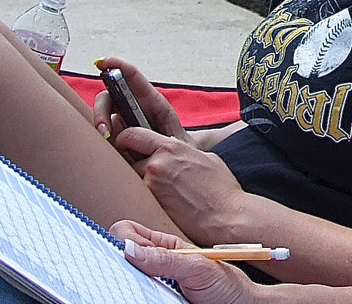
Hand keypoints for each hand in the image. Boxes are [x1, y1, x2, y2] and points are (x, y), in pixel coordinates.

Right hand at [93, 57, 189, 142]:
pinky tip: (108, 150)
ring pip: (102, 117)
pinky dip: (101, 140)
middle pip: (108, 97)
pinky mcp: (114, 136)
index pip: (131, 77)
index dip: (117, 66)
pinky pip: (102, 133)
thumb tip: (149, 135)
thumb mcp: (177, 141)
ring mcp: (122, 121)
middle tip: (104, 130)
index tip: (102, 63)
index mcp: (152, 102)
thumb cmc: (178, 150)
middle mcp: (133, 108)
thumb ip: (164, 136)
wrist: (176, 167)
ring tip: (107, 141)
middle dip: (101, 110)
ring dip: (100, 127)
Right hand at [113, 220, 260, 303]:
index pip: (128, 232)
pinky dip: (133, 295)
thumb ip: (165, 258)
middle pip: (120, 255)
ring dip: (127, 281)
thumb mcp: (197, 267)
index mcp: (164, 245)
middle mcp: (154, 262)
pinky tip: (143, 297)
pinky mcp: (154, 298)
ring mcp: (153, 282)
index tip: (123, 252)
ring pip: (124, 277)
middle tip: (132, 273)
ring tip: (143, 288)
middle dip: (119, 261)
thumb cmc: (225, 285)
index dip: (121, 239)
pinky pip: (134, 295)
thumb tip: (129, 249)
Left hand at [115, 127, 247, 244]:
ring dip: (138, 183)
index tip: (125, 144)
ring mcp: (152, 185)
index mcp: (171, 147)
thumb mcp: (206, 158)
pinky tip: (161, 204)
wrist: (227, 217)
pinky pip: (139, 197)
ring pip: (131, 180)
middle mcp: (157, 163)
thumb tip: (175, 154)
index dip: (124, 139)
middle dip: (130, 163)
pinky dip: (145, 198)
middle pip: (126, 158)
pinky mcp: (152, 205)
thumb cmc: (222, 189)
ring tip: (158, 191)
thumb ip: (183, 152)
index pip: (132, 134)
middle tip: (140, 171)